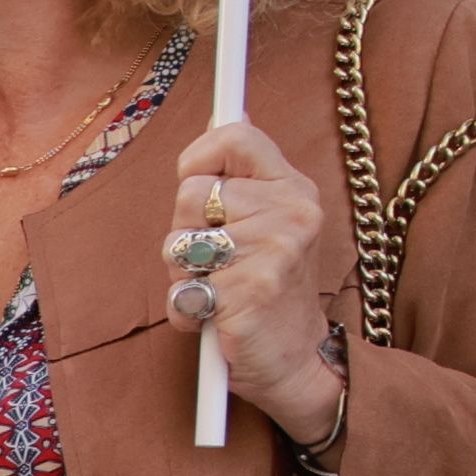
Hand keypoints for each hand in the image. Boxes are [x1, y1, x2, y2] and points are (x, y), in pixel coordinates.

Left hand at [164, 117, 346, 443]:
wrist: (297, 360)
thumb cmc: (269, 290)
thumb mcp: (268, 222)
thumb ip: (243, 176)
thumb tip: (224, 115)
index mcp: (293, 188)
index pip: (237, 136)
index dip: (199, 158)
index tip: (198, 189)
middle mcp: (292, 212)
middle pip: (190, 192)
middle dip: (183, 231)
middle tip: (213, 262)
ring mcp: (275, 251)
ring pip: (178, 240)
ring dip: (180, 273)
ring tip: (215, 289)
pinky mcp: (253, 291)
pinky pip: (182, 288)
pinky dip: (185, 309)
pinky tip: (214, 317)